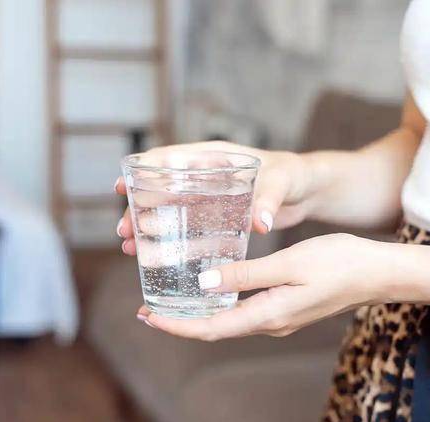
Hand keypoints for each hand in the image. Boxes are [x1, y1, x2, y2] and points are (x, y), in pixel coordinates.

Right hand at [115, 141, 314, 254]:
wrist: (308, 191)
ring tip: (130, 248)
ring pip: (169, 212)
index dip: (143, 171)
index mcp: (214, 157)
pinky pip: (188, 230)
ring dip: (148, 228)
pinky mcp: (216, 218)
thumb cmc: (294, 175)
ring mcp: (208, 198)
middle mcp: (205, 176)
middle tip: (123, 231)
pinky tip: (155, 258)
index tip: (121, 186)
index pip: (170, 158)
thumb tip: (261, 223)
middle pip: (161, 189)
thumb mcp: (282, 182)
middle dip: (138, 209)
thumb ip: (270, 199)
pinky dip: (171, 242)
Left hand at [135, 234, 389, 340]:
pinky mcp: (284, 307)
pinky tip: (212, 291)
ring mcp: (278, 317)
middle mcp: (269, 322)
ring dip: (198, 314)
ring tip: (172, 301)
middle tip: (149, 310)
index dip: (176, 325)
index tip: (147, 316)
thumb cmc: (338, 264)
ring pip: (228, 321)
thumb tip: (205, 284)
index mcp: (268, 314)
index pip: (210, 328)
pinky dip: (219, 306)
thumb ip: (246, 274)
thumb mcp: (288, 264)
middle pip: (215, 329)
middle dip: (180, 322)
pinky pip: (243, 312)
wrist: (377, 273)